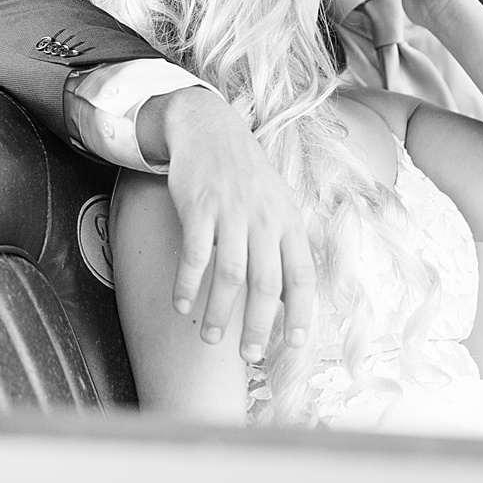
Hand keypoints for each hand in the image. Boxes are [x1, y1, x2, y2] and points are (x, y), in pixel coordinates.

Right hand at [138, 86, 314, 361]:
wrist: (209, 126)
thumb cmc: (245, 173)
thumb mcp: (275, 203)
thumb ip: (282, 245)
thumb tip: (286, 298)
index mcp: (288, 221)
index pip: (302, 275)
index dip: (300, 313)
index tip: (293, 345)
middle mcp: (264, 218)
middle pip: (267, 283)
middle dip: (258, 326)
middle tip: (247, 356)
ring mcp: (232, 211)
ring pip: (231, 275)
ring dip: (219, 313)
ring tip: (209, 338)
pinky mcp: (200, 205)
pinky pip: (195, 254)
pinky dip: (188, 284)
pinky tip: (181, 304)